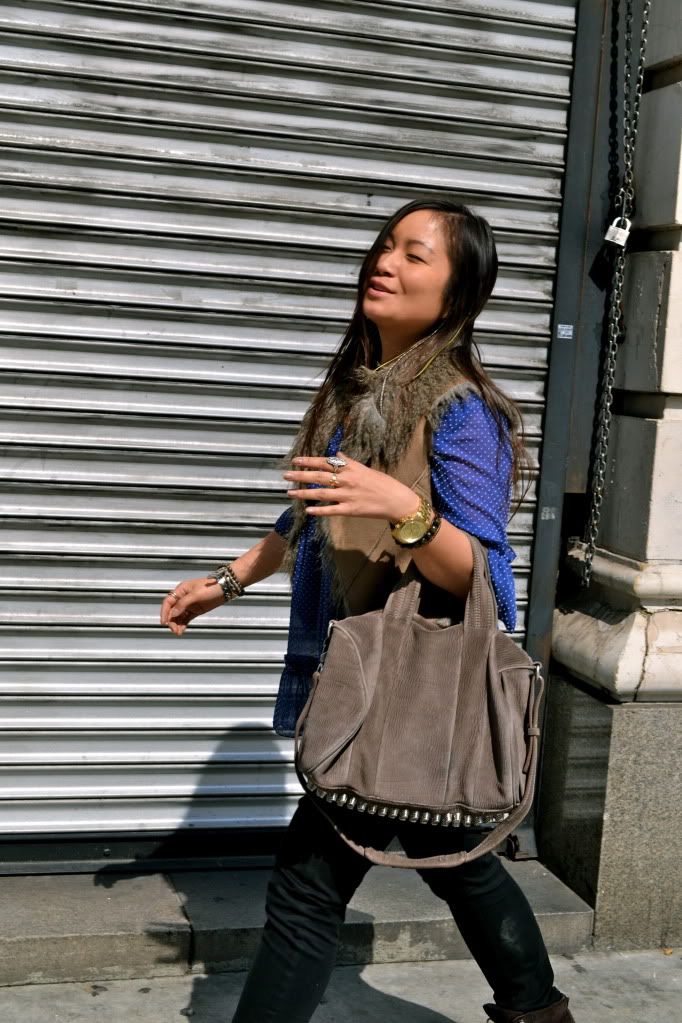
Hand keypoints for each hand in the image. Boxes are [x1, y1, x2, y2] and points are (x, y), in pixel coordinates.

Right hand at [160, 576, 225, 635]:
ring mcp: (190, 604)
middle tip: (173, 630)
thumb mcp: (196, 595)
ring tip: (178, 632)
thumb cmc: (211, 587)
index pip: (168, 602)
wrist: (226, 588)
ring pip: (179, 616)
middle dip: (172, 621)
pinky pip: (186, 618)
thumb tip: (173, 613)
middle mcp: (183, 597)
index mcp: (181, 590)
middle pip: (172, 611)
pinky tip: (181, 630)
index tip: (164, 622)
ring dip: (177, 624)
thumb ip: (183, 604)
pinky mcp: (196, 610)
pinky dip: (183, 624)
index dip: (164, 612)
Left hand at [282, 450, 420, 521]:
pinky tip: (308, 511)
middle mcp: (347, 480)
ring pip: (322, 493)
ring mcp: (348, 496)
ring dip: (304, 493)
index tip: (296, 460)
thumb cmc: (382, 483)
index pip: (325, 462)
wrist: (397, 500)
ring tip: (290, 493)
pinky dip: (319, 510)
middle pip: (319, 476)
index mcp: (351, 468)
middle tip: (286, 475)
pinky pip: (331, 510)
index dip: (309, 461)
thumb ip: (349, 462)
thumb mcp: (365, 468)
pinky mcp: (351, 510)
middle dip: (301, 476)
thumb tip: (337, 453)